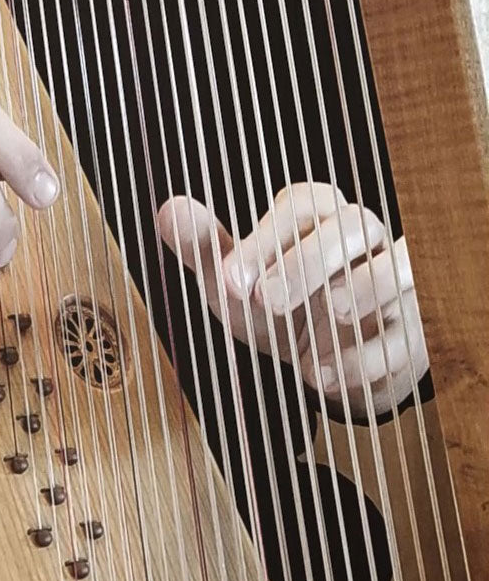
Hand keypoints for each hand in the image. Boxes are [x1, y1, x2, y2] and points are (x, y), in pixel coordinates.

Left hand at [156, 183, 427, 417]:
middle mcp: (361, 239)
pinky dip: (364, 357)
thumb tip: (169, 210)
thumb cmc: (277, 306)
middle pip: (353, 225)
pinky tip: (317, 375)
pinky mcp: (411, 333)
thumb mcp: (235, 282)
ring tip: (324, 321)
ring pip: (401, 267)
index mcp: (316, 214)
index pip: (300, 205)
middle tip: (265, 301)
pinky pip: (405, 335)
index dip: (266, 238)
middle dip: (309, 261)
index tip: (230, 278)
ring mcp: (393, 283)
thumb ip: (205, 248)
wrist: (322, 363)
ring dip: (366, 289)